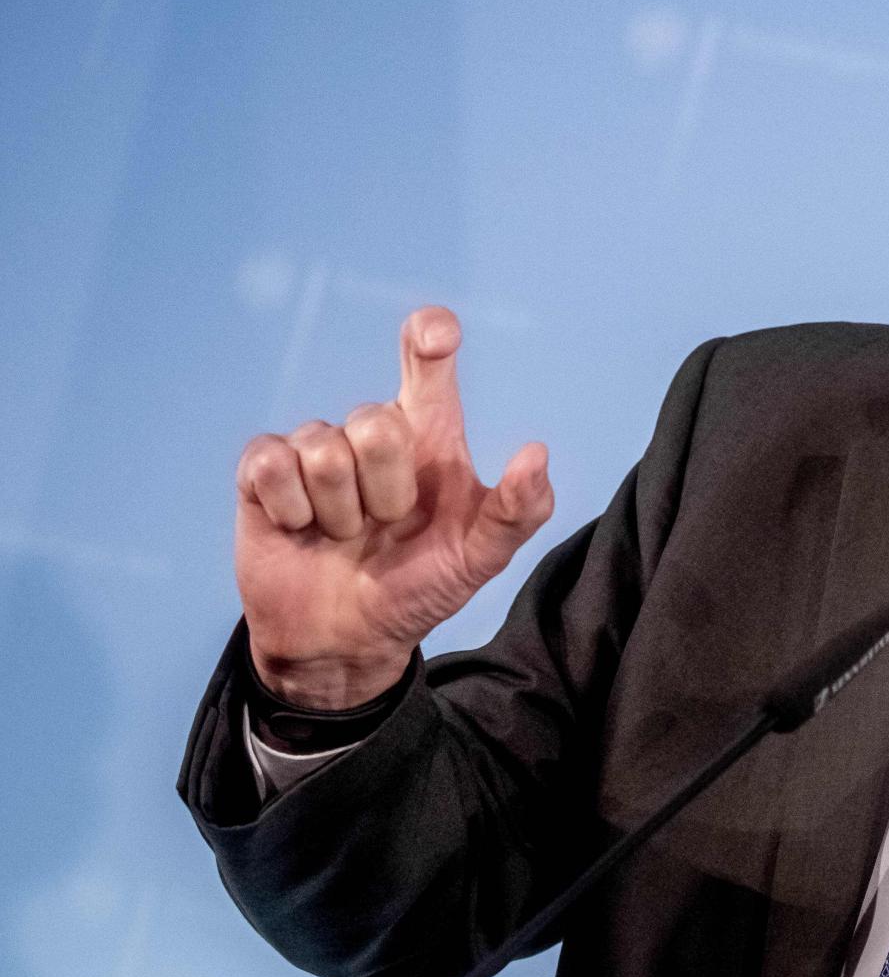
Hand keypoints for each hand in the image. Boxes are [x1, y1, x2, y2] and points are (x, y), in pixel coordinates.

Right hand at [233, 306, 553, 708]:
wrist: (346, 640)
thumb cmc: (418, 588)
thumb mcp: (478, 560)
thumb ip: (518, 512)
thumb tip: (536, 454)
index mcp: (429, 437)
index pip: (428, 368)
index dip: (428, 337)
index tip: (434, 336)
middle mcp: (372, 433)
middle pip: (374, 423)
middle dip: (385, 492)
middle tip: (386, 527)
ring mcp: (316, 448)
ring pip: (322, 449)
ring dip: (337, 512)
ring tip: (344, 536)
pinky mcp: (263, 472)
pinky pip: (269, 463)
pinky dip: (289, 509)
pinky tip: (299, 530)